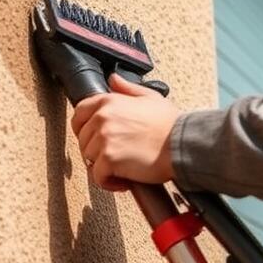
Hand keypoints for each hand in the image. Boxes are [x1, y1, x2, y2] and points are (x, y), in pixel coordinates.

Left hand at [72, 73, 178, 190]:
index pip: (79, 112)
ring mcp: (104, 139)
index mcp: (109, 102)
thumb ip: (127, 88)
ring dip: (103, 166)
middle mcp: (102, 118)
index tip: (91, 136)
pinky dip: (109, 182)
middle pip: (83, 139)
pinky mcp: (109, 160)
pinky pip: (98, 177)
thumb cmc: (170, 124)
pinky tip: (123, 180)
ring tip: (122, 167)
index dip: (83, 127)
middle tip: (114, 155)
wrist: (183, 144)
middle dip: (96, 149)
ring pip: (89, 158)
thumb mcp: (149, 97)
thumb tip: (113, 80)